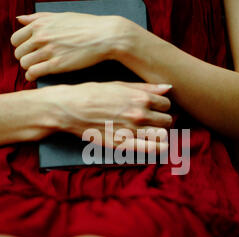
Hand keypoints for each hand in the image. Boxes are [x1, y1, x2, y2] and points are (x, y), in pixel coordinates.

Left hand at [11, 12, 134, 81]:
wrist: (105, 35)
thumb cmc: (86, 25)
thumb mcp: (60, 16)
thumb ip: (38, 18)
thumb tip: (20, 19)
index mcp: (40, 24)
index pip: (16, 39)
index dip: (20, 47)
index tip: (28, 51)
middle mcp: (41, 37)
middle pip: (18, 53)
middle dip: (24, 58)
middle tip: (33, 62)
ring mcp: (48, 51)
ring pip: (24, 63)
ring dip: (29, 68)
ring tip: (36, 69)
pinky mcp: (57, 64)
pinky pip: (34, 72)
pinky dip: (32, 76)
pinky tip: (36, 77)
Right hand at [37, 81, 172, 152]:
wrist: (70, 108)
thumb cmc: (92, 93)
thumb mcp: (119, 85)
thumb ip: (146, 87)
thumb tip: (168, 87)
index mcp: (140, 97)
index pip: (166, 104)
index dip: (162, 106)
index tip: (156, 108)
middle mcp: (139, 114)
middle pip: (166, 120)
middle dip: (162, 120)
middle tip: (154, 121)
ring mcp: (132, 130)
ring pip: (161, 135)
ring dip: (159, 134)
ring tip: (151, 132)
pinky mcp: (122, 144)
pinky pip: (149, 149)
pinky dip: (157, 148)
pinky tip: (158, 146)